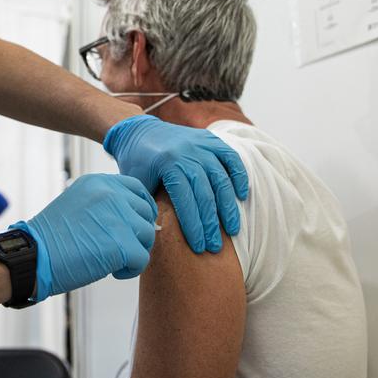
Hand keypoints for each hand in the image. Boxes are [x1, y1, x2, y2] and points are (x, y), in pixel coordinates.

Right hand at [14, 174, 157, 299]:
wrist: (32, 257)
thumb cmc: (53, 238)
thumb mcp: (79, 205)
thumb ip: (106, 204)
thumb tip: (138, 218)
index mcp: (99, 182)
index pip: (137, 188)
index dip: (141, 209)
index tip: (134, 226)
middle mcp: (111, 194)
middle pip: (146, 213)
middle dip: (137, 234)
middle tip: (120, 248)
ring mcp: (118, 217)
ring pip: (147, 236)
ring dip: (134, 252)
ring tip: (112, 261)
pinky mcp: (122, 243)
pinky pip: (142, 259)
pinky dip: (130, 270)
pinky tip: (112, 272)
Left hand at [103, 115, 248, 253]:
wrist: (138, 131)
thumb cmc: (136, 163)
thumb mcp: (136, 184)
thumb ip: (150, 206)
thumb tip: (163, 236)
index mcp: (167, 163)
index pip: (184, 200)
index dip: (193, 225)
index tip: (199, 246)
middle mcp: (187, 152)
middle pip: (205, 192)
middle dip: (211, 223)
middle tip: (215, 246)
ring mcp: (201, 144)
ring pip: (221, 178)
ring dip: (228, 207)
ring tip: (233, 230)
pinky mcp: (210, 139)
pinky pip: (231, 157)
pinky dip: (239, 176)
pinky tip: (241, 196)